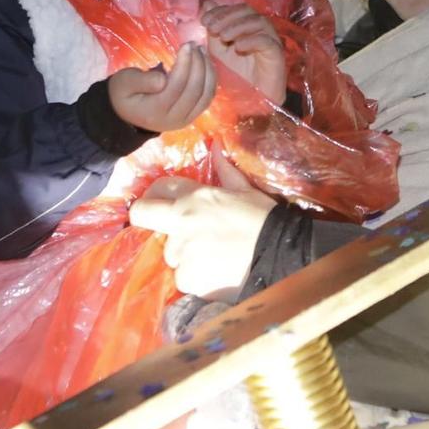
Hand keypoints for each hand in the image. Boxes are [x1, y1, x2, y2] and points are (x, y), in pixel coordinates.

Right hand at [109, 44, 215, 131]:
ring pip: (205, 94)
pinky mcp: (193, 115)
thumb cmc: (125, 93)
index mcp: (155, 111)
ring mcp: (186, 119)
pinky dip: (210, 79)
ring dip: (207, 70)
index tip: (186, 45)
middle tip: (195, 45)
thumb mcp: (124, 83)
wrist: (128, 114)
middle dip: (198, 64)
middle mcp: (174, 119)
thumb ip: (141, 81)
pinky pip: (207, 97)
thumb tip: (162, 79)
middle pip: (194, 90)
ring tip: (202, 51)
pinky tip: (205, 63)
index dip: (185, 64)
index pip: (176, 86)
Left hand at [129, 175, 276, 299]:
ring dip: (187, 257)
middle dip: (167, 231)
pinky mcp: (189, 280)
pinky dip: (197, 277)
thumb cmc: (264, 218)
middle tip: (192, 236)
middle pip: (152, 228)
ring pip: (173, 257)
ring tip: (214, 257)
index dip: (150, 203)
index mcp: (191, 200)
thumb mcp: (245, 190)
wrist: (281, 254)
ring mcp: (183, 255)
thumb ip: (224, 172)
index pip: (146, 202)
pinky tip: (218, 273)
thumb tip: (215, 148)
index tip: (158, 209)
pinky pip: (185, 278)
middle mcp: (180, 226)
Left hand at [201, 0, 288, 106]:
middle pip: (247, 11)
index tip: (204, 21)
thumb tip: (207, 4)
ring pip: (258, 21)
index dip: (220, 11)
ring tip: (223, 37)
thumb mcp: (219, 49)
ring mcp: (270, 39)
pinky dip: (251, 40)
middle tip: (212, 28)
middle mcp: (260, 28)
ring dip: (238, 26)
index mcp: (247, 25)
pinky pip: (266, 40)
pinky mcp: (277, 52)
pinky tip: (238, 47)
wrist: (254, 96)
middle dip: (227, 17)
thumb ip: (214, 28)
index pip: (235, 9)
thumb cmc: (238, 72)